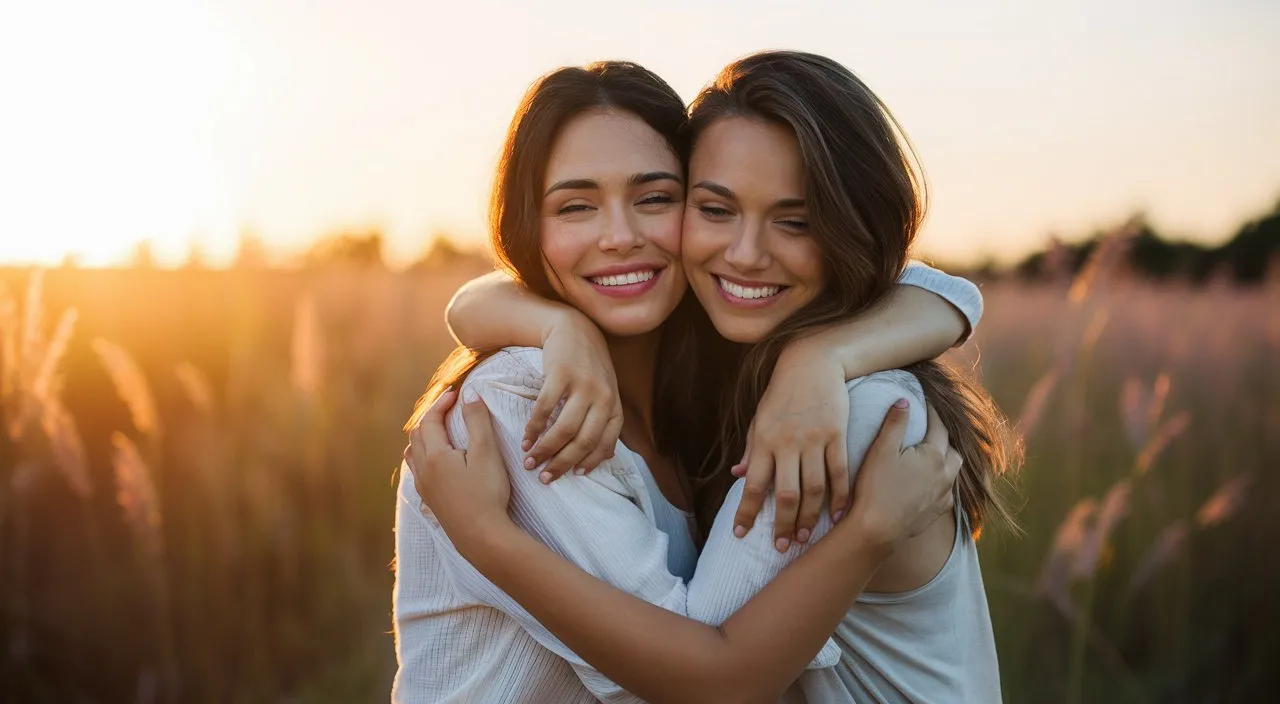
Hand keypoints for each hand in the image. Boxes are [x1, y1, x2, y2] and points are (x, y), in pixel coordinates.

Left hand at [404, 388, 512, 549]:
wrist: (481, 536)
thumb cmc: (487, 493)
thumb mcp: (487, 452)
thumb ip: (477, 421)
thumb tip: (469, 396)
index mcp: (435, 455)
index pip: (430, 420)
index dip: (442, 403)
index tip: (456, 395)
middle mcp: (423, 471)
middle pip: (416, 435)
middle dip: (431, 418)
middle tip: (450, 410)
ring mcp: (424, 488)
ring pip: (413, 455)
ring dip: (423, 438)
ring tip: (440, 433)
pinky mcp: (430, 502)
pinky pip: (417, 472)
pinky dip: (423, 457)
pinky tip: (438, 464)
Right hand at [522, 312, 622, 480]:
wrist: (574, 329)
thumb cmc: (588, 367)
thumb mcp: (605, 393)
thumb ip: (604, 421)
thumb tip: (601, 458)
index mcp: (615, 406)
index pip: (605, 444)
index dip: (589, 463)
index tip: (572, 475)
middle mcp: (603, 398)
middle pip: (583, 442)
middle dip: (562, 464)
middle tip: (544, 477)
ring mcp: (583, 385)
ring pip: (564, 430)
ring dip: (545, 450)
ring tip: (530, 462)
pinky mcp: (561, 375)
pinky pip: (545, 409)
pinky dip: (534, 428)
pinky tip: (525, 438)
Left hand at [732, 343, 849, 548]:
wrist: (812, 362)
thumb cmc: (782, 393)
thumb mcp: (759, 418)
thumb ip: (752, 448)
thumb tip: (738, 475)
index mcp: (764, 440)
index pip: (753, 485)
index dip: (746, 512)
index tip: (739, 534)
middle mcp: (787, 443)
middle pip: (785, 494)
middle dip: (781, 524)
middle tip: (779, 547)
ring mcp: (814, 440)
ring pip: (812, 489)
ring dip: (808, 518)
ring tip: (803, 538)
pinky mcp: (837, 435)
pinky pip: (839, 472)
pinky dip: (839, 497)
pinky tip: (835, 516)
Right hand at [847, 400, 961, 550]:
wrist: (877, 530)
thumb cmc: (876, 487)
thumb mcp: (881, 449)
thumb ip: (895, 423)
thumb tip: (905, 400)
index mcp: (933, 456)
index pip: (938, 426)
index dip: (932, 412)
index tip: (926, 401)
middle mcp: (945, 475)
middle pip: (953, 450)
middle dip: (944, 437)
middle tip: (931, 430)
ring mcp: (943, 496)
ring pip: (954, 472)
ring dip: (947, 460)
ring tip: (934, 455)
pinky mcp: (937, 512)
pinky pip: (948, 492)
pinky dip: (943, 482)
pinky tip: (932, 484)